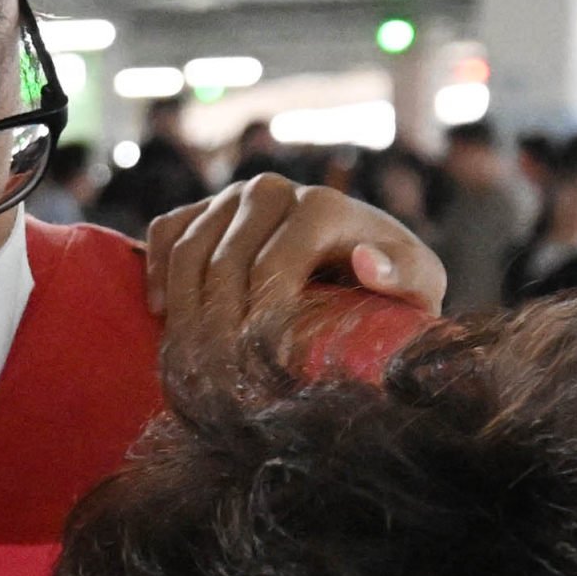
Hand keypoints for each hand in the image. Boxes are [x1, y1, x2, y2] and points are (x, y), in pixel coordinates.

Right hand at [145, 176, 445, 358]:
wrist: (358, 259)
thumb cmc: (391, 284)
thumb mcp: (418, 285)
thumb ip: (407, 276)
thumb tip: (366, 263)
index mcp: (325, 205)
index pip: (272, 265)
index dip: (258, 322)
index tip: (259, 372)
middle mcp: (274, 190)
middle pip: (224, 262)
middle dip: (216, 329)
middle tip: (216, 385)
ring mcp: (233, 196)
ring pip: (188, 251)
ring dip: (182, 311)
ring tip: (190, 365)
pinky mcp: (203, 208)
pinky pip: (166, 235)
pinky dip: (158, 276)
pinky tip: (164, 318)